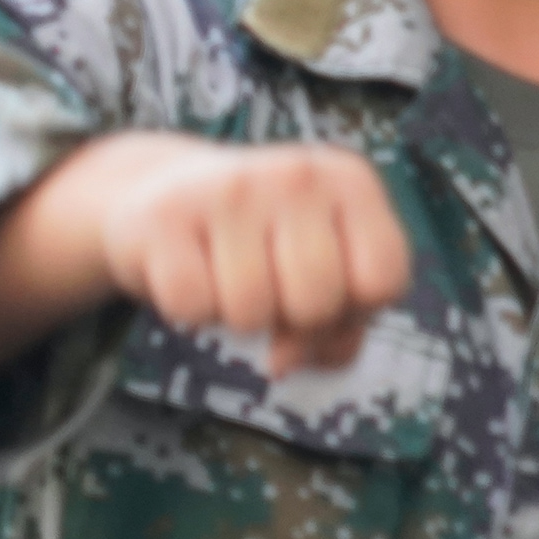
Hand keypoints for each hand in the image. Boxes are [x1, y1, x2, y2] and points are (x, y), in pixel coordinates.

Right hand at [50, 132, 414, 378]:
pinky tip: (190, 269)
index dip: (354, 311)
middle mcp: (297, 175)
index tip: (325, 289)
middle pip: (317, 302)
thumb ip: (337, 329)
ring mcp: (230, 190)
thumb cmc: (257, 244)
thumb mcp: (320, 271)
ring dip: (235, 315)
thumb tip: (280, 362)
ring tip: (225, 273)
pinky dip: (190, 310)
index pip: (383, 281)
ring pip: (251, 314)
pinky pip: (192, 309)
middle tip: (267, 283)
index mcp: (349, 181)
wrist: (154, 191)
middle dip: (290, 318)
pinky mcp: (166, 215)